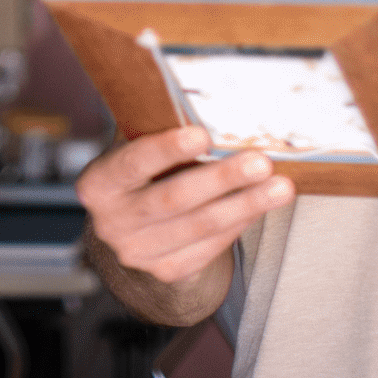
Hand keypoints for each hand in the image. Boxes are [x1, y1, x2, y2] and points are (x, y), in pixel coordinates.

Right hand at [78, 125, 293, 288]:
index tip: (203, 134)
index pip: (132, 163)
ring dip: (245, 205)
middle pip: (173, 199)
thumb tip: (205, 105)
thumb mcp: (135, 148)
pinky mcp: (167, 271)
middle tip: (260, 163)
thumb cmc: (143, 173)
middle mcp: (111, 222)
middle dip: (221, 180)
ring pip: (199, 226)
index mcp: (98, 184)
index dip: (167, 150)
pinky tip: (260, 206)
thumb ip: (155, 131)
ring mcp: (138, 252)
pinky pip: (210, 247)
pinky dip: (238, 224)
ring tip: (280, 187)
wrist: (135, 228)